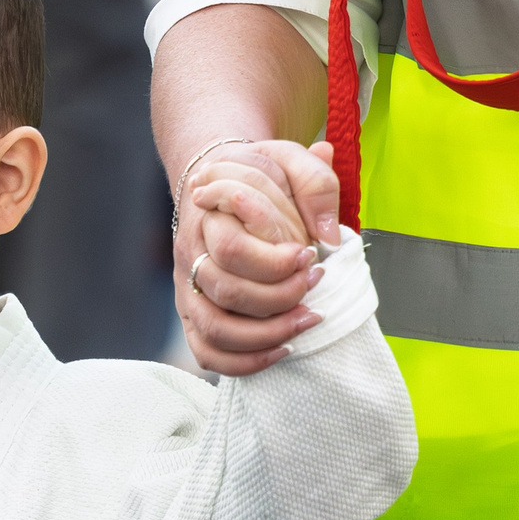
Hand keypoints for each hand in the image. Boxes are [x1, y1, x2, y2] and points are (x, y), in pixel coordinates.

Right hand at [175, 138, 343, 374]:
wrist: (220, 179)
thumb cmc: (261, 174)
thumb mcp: (290, 158)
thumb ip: (315, 183)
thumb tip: (328, 235)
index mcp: (210, 216)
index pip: (232, 248)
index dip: (274, 260)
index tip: (310, 254)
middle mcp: (193, 255)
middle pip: (225, 291)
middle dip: (279, 296)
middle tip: (314, 282)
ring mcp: (189, 288)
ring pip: (214, 327)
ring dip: (266, 333)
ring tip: (307, 319)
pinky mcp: (194, 313)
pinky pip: (206, 351)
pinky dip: (243, 361)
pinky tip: (282, 348)